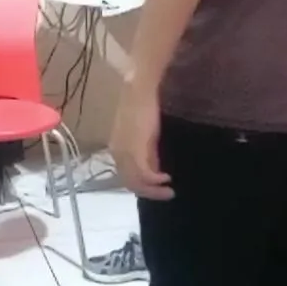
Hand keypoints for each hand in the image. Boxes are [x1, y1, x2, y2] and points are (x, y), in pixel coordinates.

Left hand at [109, 79, 172, 200]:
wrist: (140, 91)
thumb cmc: (143, 107)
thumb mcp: (145, 135)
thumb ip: (148, 152)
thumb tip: (155, 168)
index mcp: (117, 150)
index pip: (127, 176)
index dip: (143, 186)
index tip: (159, 189)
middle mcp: (117, 154)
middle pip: (130, 183)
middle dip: (150, 192)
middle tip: (167, 194)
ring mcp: (124, 153)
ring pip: (136, 182)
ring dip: (153, 190)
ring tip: (169, 191)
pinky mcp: (134, 150)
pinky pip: (144, 174)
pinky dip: (155, 181)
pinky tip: (166, 179)